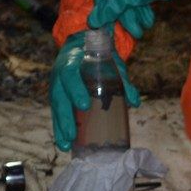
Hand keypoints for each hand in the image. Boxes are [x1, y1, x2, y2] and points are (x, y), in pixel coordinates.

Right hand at [48, 31, 140, 151]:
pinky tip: (65, 144)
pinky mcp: (57, 96)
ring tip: (66, 145)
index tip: (84, 106)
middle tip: (72, 135)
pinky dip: (59, 129)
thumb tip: (135, 102)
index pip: (70, 74)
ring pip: (56, 108)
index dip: (75, 90)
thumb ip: (123, 79)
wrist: (80, 45)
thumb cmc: (97, 55)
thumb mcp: (111, 62)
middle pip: (58, 96)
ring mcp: (56, 86)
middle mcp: (60, 74)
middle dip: (65, 117)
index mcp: (72, 61)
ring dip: (60, 127)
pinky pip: (57, 113)